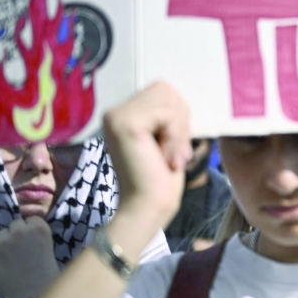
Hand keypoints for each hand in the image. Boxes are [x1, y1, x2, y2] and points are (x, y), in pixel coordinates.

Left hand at [0, 217, 59, 297]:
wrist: (32, 296)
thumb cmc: (47, 277)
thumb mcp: (49, 251)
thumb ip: (38, 238)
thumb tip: (28, 233)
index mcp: (41, 229)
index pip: (32, 219)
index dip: (32, 230)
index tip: (34, 241)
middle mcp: (21, 230)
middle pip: (15, 224)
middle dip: (17, 234)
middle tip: (21, 250)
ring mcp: (3, 240)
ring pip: (1, 233)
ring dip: (5, 241)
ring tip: (10, 257)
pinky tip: (0, 259)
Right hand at [102, 82, 190, 229]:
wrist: (148, 207)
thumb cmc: (161, 179)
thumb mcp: (168, 138)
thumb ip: (168, 116)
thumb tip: (182, 92)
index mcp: (123, 114)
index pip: (162, 91)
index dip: (179, 116)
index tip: (175, 146)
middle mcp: (115, 112)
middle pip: (166, 90)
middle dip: (181, 122)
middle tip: (175, 153)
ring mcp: (116, 116)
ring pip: (168, 100)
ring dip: (179, 131)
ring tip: (170, 156)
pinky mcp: (125, 124)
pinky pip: (167, 113)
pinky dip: (175, 136)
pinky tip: (166, 157)